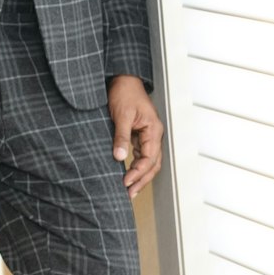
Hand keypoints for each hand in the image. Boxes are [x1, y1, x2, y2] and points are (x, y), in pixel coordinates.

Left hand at [107, 75, 163, 199]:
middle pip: (153, 164)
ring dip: (140, 176)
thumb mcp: (121, 115)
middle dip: (142, 180)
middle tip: (129, 194)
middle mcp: (154, 134)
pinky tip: (128, 174)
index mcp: (153, 129)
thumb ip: (121, 136)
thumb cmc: (125, 93)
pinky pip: (142, 155)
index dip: (138, 172)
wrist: (124, 80)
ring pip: (149, 161)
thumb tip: (119, 157)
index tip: (126, 182)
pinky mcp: (140, 135)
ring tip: (129, 190)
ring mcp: (148, 135)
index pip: (150, 158)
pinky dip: (136, 166)